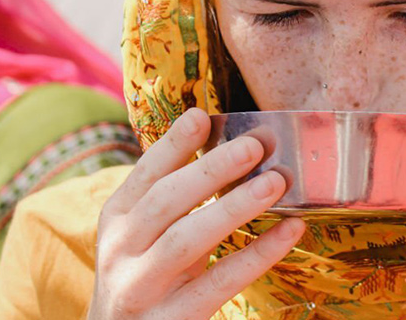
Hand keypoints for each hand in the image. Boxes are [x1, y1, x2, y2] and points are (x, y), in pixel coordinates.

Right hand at [87, 108, 304, 319]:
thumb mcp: (143, 233)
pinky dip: (257, 255)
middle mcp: (121, 250)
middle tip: (255, 145)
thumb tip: (219, 139)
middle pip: (166, 202)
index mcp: (116, 219)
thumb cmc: (145, 275)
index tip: (204, 116)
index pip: (145, 174)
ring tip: (276, 182)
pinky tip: (289, 232)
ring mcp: (141, 288)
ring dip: (234, 207)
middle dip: (211, 170)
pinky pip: (218, 284)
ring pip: (187, 240)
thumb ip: (171, 194)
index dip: (173, 144)